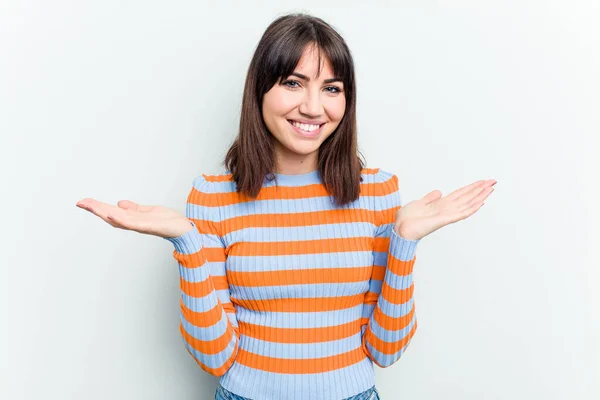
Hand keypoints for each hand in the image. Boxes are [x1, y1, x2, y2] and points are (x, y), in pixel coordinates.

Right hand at [75, 198, 193, 238]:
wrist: (183, 228)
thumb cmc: (168, 221)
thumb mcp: (149, 211)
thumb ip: (135, 208)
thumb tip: (120, 203)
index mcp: (132, 219)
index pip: (111, 212)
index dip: (97, 207)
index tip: (84, 201)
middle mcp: (133, 223)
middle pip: (110, 215)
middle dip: (95, 209)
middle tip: (80, 202)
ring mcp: (139, 225)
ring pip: (117, 218)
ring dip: (103, 212)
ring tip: (90, 205)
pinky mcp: (148, 225)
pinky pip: (132, 222)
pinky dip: (120, 218)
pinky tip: (111, 212)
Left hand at [394, 179, 496, 240]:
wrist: (400, 228)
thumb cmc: (407, 219)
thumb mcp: (419, 203)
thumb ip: (430, 198)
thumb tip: (439, 192)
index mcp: (441, 204)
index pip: (460, 194)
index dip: (471, 187)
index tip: (482, 181)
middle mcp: (446, 209)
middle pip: (467, 197)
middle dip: (480, 189)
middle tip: (493, 181)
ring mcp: (446, 214)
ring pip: (467, 204)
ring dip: (480, 196)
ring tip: (491, 188)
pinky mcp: (443, 219)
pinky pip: (460, 213)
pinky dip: (471, 208)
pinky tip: (480, 203)